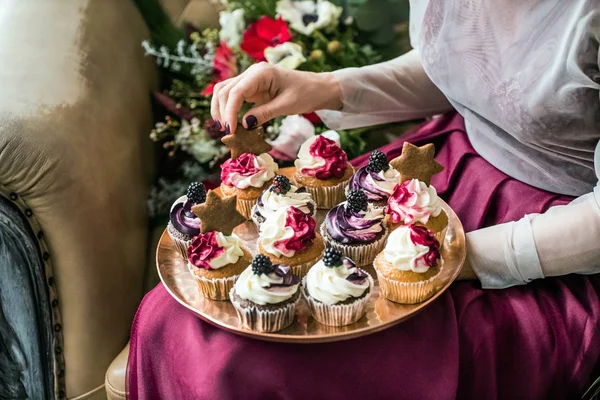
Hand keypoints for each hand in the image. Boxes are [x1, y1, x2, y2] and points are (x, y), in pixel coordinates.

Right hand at [210, 62, 341, 133]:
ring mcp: (250, 80)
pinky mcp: (251, 89)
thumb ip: (264, 114)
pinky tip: (231, 124)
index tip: (230, 131)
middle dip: (221, 112)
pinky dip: (228, 110)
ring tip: (226, 130)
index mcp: (261, 73)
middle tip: (227, 134)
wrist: (317, 88)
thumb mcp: (286, 106)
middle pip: (224, 90)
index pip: (236, 92)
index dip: (229, 112)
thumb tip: (243, 125)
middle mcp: (251, 73)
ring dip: (221, 110)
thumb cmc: (306, 94)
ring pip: (224, 92)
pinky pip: (233, 97)